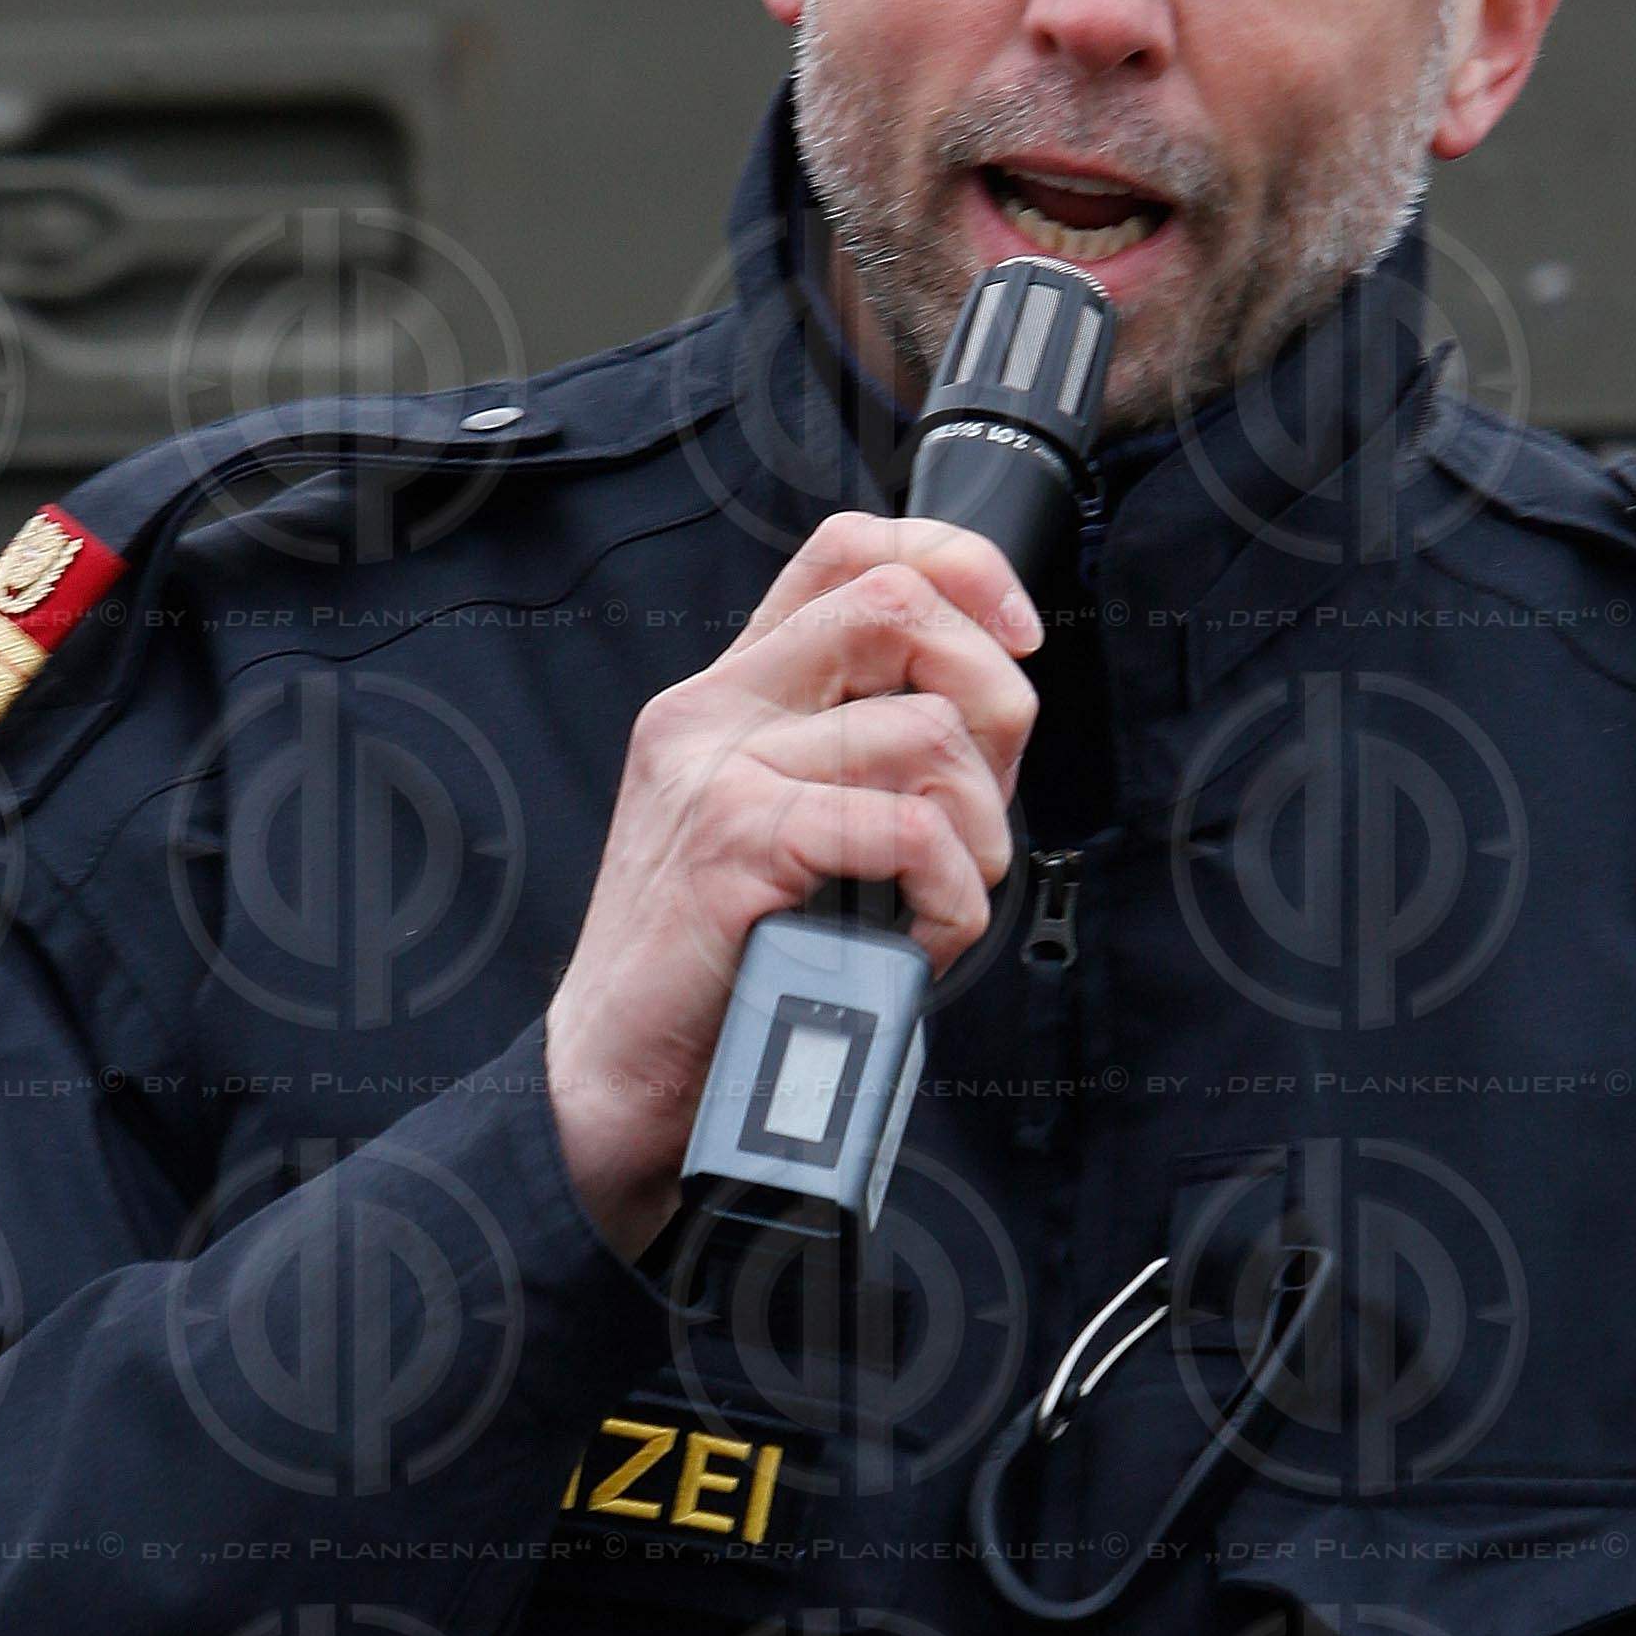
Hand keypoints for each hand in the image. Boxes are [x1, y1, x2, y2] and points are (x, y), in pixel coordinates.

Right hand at [542, 510, 1039, 1255]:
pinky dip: (949, 896)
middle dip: (994, 698)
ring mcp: (718, 770)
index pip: (847, 551)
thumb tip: (993, 719)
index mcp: (730, 695)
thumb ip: (861, 759)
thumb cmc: (718, 976)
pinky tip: (923, 943)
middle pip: (896, 608)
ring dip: (981, 833)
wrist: (617, 1084)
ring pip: (924, 733)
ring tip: (947, 903)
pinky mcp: (734, 844)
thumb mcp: (788, 834)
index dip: (958, 568)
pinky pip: (903, 829)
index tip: (1018, 640)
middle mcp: (715, 711)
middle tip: (992, 803)